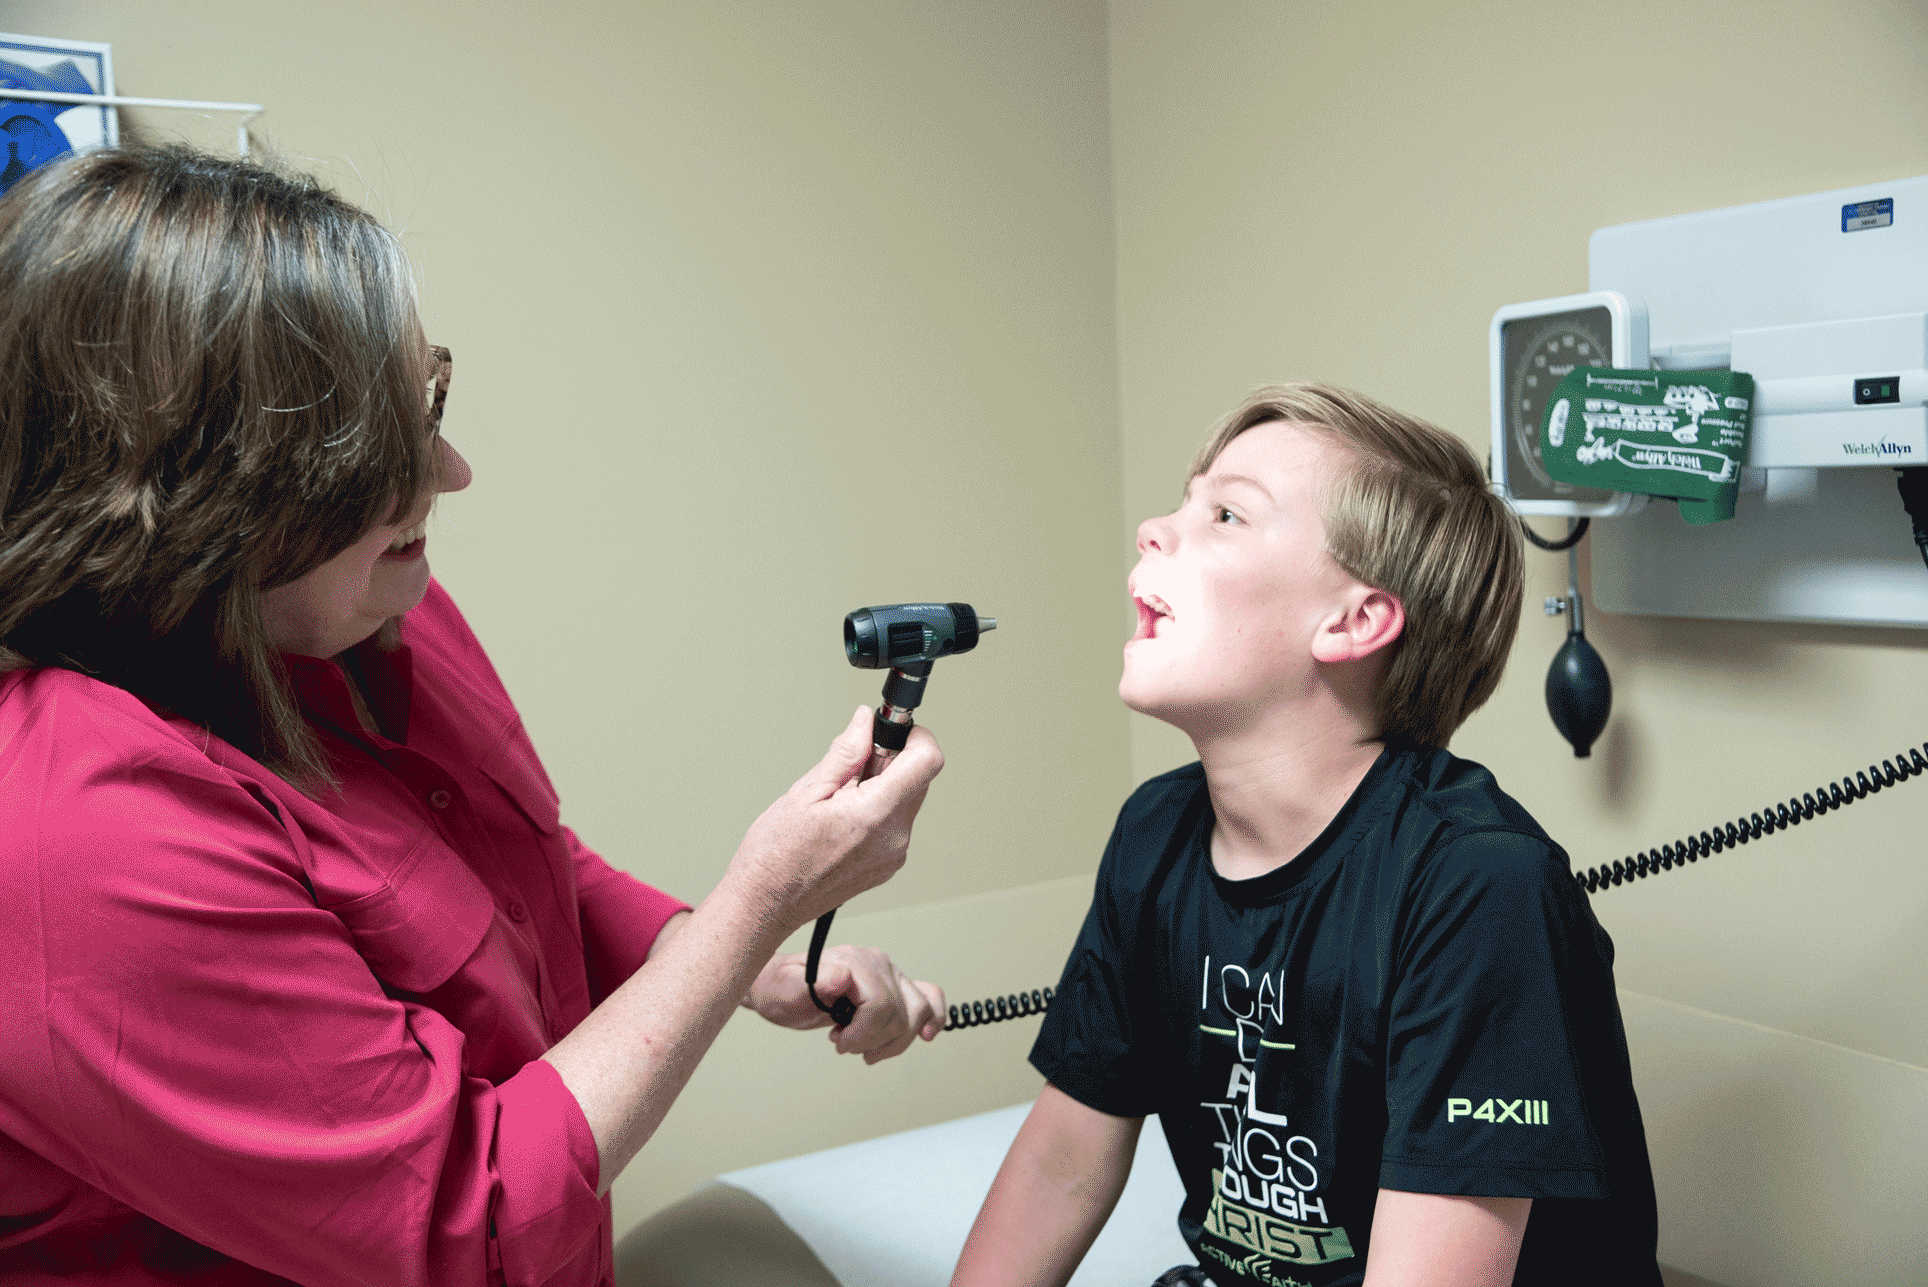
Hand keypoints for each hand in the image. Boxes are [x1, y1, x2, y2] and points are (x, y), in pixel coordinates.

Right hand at [723, 706, 942, 936]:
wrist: (766, 904)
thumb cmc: (775, 855)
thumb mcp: (805, 791)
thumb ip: (846, 752)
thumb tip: (866, 721)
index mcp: (875, 814)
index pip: (928, 760)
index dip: (915, 736)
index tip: (892, 730)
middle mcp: (894, 838)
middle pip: (918, 778)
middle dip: (890, 761)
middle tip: (848, 769)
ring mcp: (893, 856)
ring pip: (906, 800)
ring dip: (881, 787)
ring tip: (838, 800)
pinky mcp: (887, 867)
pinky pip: (895, 824)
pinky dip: (877, 811)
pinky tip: (842, 820)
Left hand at [745, 945, 945, 1062]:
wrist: (783, 989)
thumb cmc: (781, 989)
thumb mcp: (783, 990)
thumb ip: (808, 983)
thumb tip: (839, 979)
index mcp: (853, 962)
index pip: (879, 1003)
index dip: (863, 1032)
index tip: (840, 1044)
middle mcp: (877, 964)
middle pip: (899, 1014)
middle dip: (871, 1040)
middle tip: (843, 1044)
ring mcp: (890, 975)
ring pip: (918, 1013)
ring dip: (894, 1042)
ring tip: (864, 1048)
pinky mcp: (895, 988)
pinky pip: (929, 998)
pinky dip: (934, 1018)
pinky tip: (925, 1036)